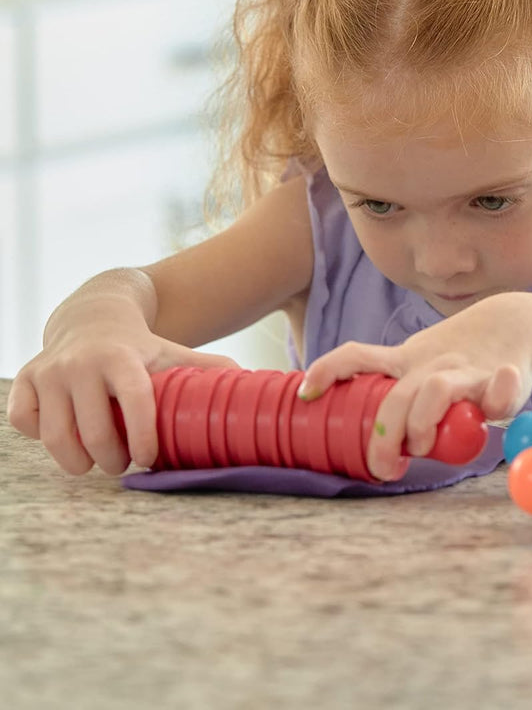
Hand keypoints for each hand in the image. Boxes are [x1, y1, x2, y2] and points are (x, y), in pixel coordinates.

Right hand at [7, 322, 236, 476]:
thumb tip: (257, 383)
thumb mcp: (174, 353)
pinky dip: (43, 440)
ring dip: (78, 461)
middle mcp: (81, 362)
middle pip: (93, 431)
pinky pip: (25, 424)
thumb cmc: (141, 347)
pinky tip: (65, 436)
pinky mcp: (23, 381)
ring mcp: (48, 371)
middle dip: (111, 460)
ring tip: (97, 462)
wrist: (94, 318)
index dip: (141, 437)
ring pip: (55, 436)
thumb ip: (209, 370)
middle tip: (123, 465)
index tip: (149, 459)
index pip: (133, 401)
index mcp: (122, 356)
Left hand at [300, 292, 531, 480]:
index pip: (359, 357)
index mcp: (406, 360)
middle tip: (383, 467)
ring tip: (422, 449)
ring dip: (421, 425)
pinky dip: (498, 397)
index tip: (307, 394)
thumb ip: (392, 394)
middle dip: (383, 437)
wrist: (513, 324)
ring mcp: (465, 373)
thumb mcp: (416, 363)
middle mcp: (432, 364)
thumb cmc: (457, 355)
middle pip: (396, 397)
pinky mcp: (503, 380)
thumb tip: (350, 431)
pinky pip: (501, 391)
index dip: (329, 370)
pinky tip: (493, 408)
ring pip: (434, 392)